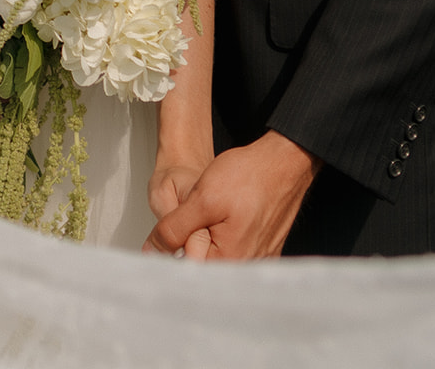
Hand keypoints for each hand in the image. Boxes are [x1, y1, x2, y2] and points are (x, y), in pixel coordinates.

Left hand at [143, 133, 320, 260]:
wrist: (284, 160)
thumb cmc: (248, 175)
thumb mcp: (201, 198)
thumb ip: (173, 230)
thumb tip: (151, 253)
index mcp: (229, 262)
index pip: (188, 273)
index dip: (172, 253)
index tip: (170, 234)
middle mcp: (247, 268)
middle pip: (205, 267)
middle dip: (191, 246)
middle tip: (198, 216)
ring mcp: (259, 259)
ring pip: (220, 258)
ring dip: (209, 240)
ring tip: (216, 213)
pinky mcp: (266, 249)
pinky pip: (238, 252)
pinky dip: (226, 238)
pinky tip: (227, 217)